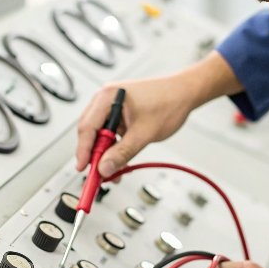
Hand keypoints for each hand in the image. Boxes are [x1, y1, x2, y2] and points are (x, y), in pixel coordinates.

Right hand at [76, 76, 193, 176]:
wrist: (185, 93)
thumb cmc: (169, 102)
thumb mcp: (144, 133)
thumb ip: (123, 152)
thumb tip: (105, 167)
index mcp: (108, 97)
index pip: (87, 127)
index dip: (83, 151)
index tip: (83, 168)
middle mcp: (107, 98)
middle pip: (90, 131)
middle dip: (94, 155)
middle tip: (98, 174)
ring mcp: (113, 105)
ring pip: (100, 134)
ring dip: (106, 153)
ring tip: (113, 170)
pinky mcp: (121, 113)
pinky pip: (111, 133)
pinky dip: (114, 147)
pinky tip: (120, 160)